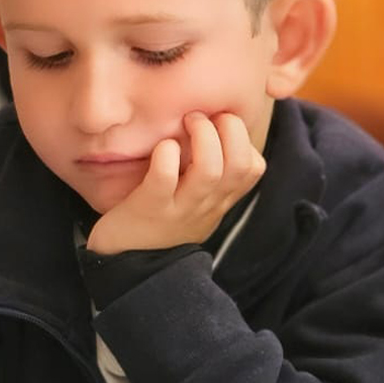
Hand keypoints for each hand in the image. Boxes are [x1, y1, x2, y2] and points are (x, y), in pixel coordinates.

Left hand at [86, 111, 265, 254]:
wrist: (129, 266)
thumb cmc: (160, 223)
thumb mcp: (195, 202)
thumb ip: (208, 174)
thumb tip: (212, 128)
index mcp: (220, 200)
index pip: (254, 168)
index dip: (244, 140)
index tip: (219, 127)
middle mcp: (207, 204)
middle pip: (240, 163)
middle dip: (229, 129)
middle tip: (202, 117)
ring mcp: (181, 208)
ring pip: (210, 170)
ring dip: (202, 136)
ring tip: (186, 122)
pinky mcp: (150, 208)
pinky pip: (164, 177)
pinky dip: (166, 155)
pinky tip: (161, 149)